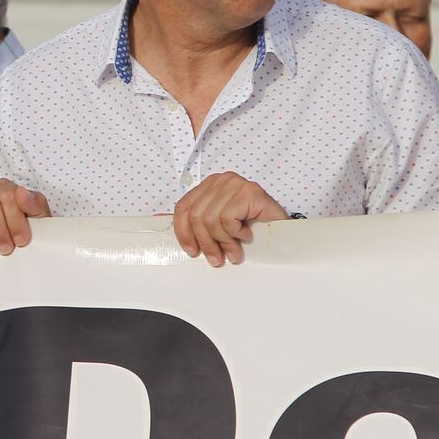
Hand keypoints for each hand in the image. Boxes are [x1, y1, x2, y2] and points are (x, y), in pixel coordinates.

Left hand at [172, 172, 287, 267]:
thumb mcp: (216, 224)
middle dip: (206, 243)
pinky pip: (228, 218)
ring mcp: (236, 183)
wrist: (282, 230)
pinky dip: (236, 233)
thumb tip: (156, 220)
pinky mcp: (251, 191)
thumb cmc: (250, 227)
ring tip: (234, 251)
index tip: (192, 252)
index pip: (183, 207)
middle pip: (196, 216)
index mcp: (209, 185)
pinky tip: (247, 236)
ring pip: (211, 219)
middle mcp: (221, 180)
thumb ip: (191, 221)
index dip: (183, 232)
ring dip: (223, 242)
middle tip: (217, 259)